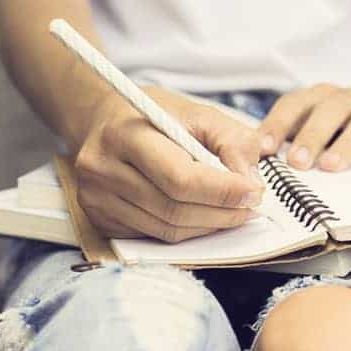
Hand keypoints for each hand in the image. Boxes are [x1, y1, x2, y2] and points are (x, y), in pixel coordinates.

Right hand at [74, 87, 264, 242]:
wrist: (106, 120)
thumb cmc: (156, 115)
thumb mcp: (199, 113)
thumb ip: (232, 141)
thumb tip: (251, 182)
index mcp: (125, 135)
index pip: (179, 178)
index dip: (222, 191)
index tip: (255, 191)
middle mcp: (103, 169)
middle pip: (174, 209)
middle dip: (222, 213)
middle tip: (251, 206)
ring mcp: (96, 199)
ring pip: (166, 230)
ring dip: (208, 226)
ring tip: (234, 212)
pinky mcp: (99, 220)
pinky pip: (154, 237)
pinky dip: (187, 231)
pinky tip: (203, 216)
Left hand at [257, 84, 350, 170]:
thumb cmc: (340, 129)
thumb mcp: (313, 128)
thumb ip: (288, 141)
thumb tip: (253, 164)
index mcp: (318, 98)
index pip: (294, 104)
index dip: (278, 124)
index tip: (263, 148)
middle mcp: (347, 99)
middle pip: (328, 111)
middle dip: (311, 135)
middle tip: (297, 162)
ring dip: (347, 143)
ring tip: (332, 167)